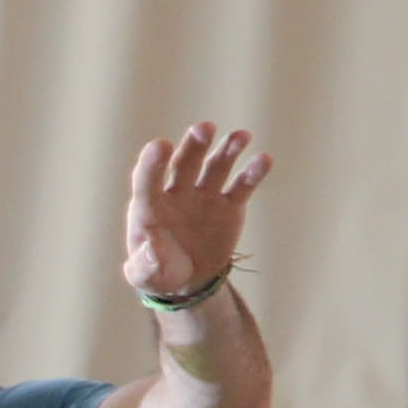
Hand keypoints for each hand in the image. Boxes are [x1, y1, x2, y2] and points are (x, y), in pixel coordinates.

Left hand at [128, 121, 269, 300]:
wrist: (188, 279)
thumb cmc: (158, 273)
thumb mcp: (145, 275)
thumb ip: (144, 264)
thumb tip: (151, 248)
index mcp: (149, 208)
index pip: (147, 180)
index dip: (152, 163)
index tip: (160, 145)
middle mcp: (176, 194)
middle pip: (184, 164)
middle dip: (194, 146)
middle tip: (204, 127)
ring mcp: (204, 196)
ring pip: (216, 167)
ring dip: (227, 150)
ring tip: (241, 135)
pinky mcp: (229, 205)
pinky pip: (242, 186)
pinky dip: (253, 172)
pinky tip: (263, 159)